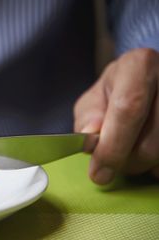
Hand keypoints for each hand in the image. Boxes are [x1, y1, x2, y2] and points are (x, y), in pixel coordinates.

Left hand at [74, 48, 158, 184]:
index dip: (112, 146)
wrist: (151, 78)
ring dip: (144, 165)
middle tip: (111, 162)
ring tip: (130, 151)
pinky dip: (157, 165)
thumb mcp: (95, 98)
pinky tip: (150, 152)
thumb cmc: (119, 90)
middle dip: (126, 162)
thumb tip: (91, 144)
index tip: (98, 172)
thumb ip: (88, 119)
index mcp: (139, 66)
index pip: (128, 109)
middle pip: (150, 143)